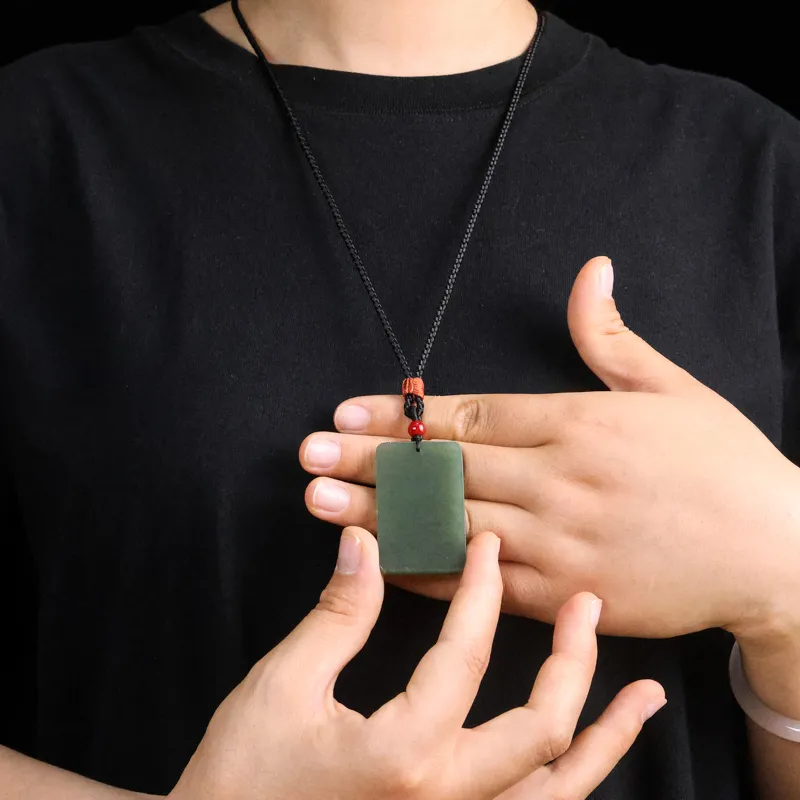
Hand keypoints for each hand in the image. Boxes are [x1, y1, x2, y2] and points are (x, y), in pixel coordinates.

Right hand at [170, 528, 663, 799]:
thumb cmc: (243, 777)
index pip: (466, 657)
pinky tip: (587, 755)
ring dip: (605, 738)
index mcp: (406, 755)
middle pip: (542, 727)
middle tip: (587, 604)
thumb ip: (338, 615)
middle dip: (573, 659)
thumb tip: (367, 542)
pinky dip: (570, 779)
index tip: (487, 546)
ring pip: (558, 790)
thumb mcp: (283, 688)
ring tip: (644, 694)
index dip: (479, 593)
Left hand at [299, 256, 799, 640]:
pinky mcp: (567, 596)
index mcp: (578, 425)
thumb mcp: (674, 387)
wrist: (776, 554)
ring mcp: (559, 544)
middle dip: (371, 462)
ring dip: (381, 514)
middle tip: (307, 455)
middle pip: (446, 471)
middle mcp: (559, 482)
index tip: (345, 412)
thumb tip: (590, 269)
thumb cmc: (723, 465)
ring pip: (451, 527)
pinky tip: (379, 560)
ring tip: (321, 504)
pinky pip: (482, 586)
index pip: (468, 417)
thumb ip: (613, 336)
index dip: (401, 417)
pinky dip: (428, 572)